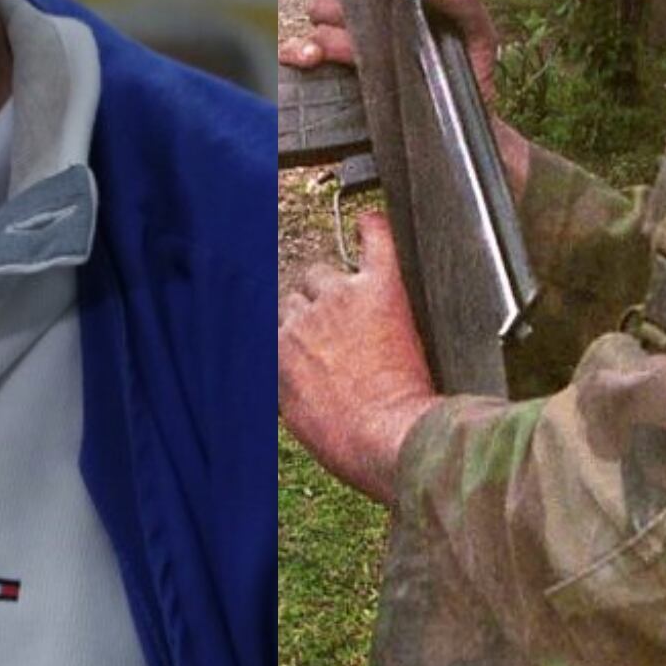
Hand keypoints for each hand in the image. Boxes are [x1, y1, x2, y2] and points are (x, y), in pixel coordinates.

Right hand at [279, 0, 503, 106]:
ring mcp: (345, 55)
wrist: (462, 131)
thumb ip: (465, 0)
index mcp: (389, 5)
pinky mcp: (334, 85)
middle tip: (355, 25)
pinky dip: (295, 55)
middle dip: (334, 8)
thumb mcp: (477, 32)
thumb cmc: (469, 76)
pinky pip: (299, 62)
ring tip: (324, 51)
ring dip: (316, 36)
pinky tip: (306, 60)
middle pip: (327, 2)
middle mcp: (362, 25)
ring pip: (312, 31)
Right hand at [279, 210, 440, 503]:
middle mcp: (301, 319)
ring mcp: (339, 299)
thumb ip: (288, 384)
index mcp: (279, 352)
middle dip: (314, 309)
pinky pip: (374, 242)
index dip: (295, 332)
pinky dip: (373, 230)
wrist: (388, 440)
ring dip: (337, 285)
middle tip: (339, 330)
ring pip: (324, 273)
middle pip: (298, 296)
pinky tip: (370, 224)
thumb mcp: (299, 420)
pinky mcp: (378, 288)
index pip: (277, 323)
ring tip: (357, 299)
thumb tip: (289, 375)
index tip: (306, 340)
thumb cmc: (348, 442)